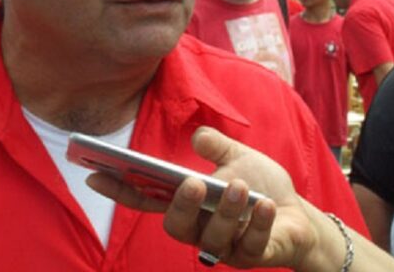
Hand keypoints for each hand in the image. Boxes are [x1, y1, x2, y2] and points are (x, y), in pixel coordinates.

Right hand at [87, 126, 317, 268]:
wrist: (299, 215)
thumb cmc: (261, 187)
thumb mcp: (238, 158)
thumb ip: (217, 146)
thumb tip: (198, 135)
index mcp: (188, 204)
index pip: (146, 200)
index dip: (120, 190)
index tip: (94, 174)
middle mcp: (199, 230)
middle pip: (175, 227)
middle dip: (182, 206)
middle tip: (193, 182)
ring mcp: (224, 249)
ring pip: (213, 238)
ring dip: (227, 211)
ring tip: (241, 186)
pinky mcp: (251, 258)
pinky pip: (250, 247)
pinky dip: (258, 224)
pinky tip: (267, 206)